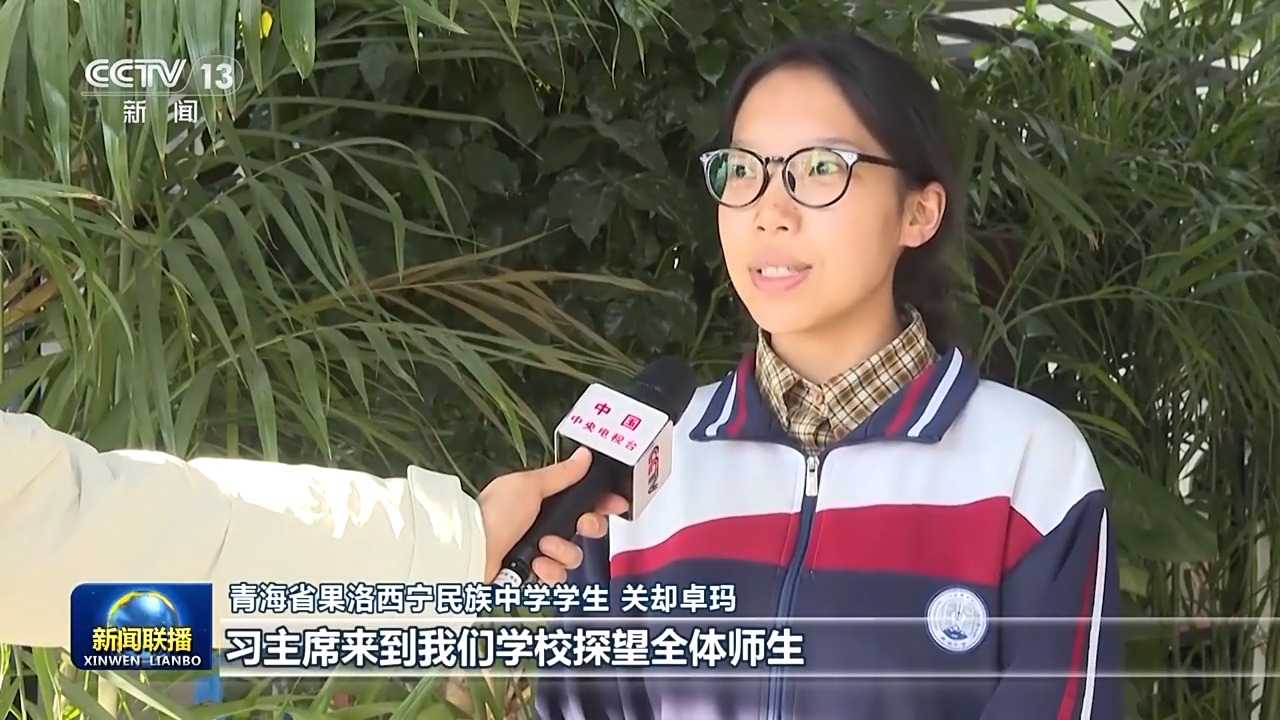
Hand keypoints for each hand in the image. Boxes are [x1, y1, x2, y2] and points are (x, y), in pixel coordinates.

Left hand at [477, 447, 628, 583]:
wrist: (473, 550)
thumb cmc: (493, 514)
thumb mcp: (529, 485)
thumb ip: (561, 474)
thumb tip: (583, 456)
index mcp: (541, 499)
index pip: (580, 500)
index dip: (601, 502)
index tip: (615, 504)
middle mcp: (541, 524)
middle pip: (583, 528)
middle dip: (586, 527)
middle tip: (578, 526)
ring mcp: (537, 549)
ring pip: (572, 555)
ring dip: (561, 552)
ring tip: (542, 547)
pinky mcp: (531, 573)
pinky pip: (556, 576)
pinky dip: (547, 571)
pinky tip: (534, 565)